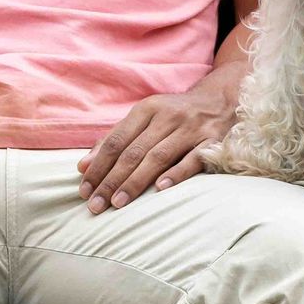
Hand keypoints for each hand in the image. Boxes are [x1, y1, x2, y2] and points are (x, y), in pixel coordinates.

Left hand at [79, 87, 233, 211]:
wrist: (220, 99)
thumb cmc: (174, 115)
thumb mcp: (145, 118)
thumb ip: (115, 139)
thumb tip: (83, 166)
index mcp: (147, 109)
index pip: (116, 141)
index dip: (98, 166)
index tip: (85, 190)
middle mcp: (168, 116)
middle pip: (133, 151)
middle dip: (111, 180)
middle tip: (96, 204)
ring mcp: (191, 128)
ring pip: (158, 156)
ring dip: (136, 181)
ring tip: (118, 203)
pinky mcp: (212, 141)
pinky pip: (193, 159)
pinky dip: (176, 174)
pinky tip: (160, 189)